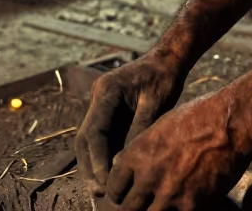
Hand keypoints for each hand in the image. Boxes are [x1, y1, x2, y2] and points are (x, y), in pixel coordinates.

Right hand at [75, 53, 186, 197]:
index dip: (97, 160)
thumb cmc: (164, 77)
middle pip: (85, 139)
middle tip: (100, 192)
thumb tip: (126, 162)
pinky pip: (101, 138)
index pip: (94, 131)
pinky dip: (103, 157)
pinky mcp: (107, 112)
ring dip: (93, 165)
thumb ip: (141, 129)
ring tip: (102, 189)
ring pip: (89, 141)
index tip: (106, 181)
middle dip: (90, 167)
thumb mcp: (156, 103)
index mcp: (107, 91)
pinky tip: (109, 176)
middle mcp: (98, 98)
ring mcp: (100, 105)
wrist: (167, 59)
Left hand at [100, 90, 251, 210]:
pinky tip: (185, 206)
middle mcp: (148, 176)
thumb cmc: (199, 116)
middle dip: (132, 208)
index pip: (114, 186)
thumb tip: (123, 163)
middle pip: (127, 208)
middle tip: (142, 204)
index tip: (127, 194)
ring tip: (162, 206)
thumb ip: (141, 149)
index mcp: (138, 154)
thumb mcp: (161, 126)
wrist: (231, 123)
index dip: (119, 192)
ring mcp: (169, 193)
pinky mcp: (191, 205)